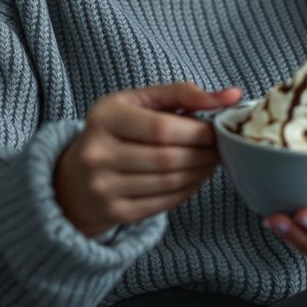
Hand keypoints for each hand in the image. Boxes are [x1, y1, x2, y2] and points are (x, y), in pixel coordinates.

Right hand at [54, 81, 242, 237]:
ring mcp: (105, 187)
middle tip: (219, 146)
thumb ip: (182, 94)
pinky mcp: (116, 213)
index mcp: (104, 118)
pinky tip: (195, 176)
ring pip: (171, 182)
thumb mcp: (138, 102)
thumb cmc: (114, 131)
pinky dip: (189, 189)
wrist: (74, 179)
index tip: (215, 129)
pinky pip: (166, 202)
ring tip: (210, 160)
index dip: (197, 131)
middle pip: (169, 158)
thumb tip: (232, 95)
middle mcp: (99, 154)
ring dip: (201, 171)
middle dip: (204, 153)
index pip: (161, 128)